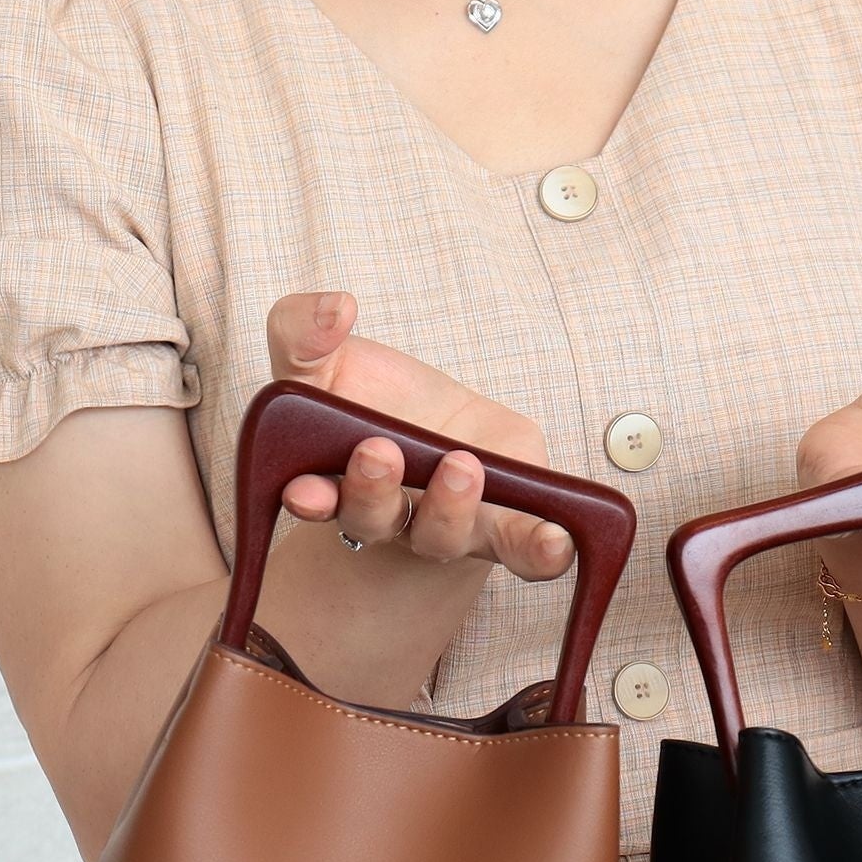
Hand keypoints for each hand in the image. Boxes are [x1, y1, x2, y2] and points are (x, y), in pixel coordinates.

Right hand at [264, 291, 573, 580]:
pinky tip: (557, 539)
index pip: (316, 500)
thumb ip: (304, 332)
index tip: (304, 490)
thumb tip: (334, 308)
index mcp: (337, 482)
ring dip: (450, 506)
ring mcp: (450, 527)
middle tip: (380, 452)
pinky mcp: (507, 523)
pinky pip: (524, 553)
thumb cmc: (375, 400)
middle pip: (376, 519)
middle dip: (374, 490)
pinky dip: (539, 551)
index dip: (310, 499)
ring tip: (462, 465)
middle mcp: (391, 517)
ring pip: (444, 534)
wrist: (442, 426)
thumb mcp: (326, 356)